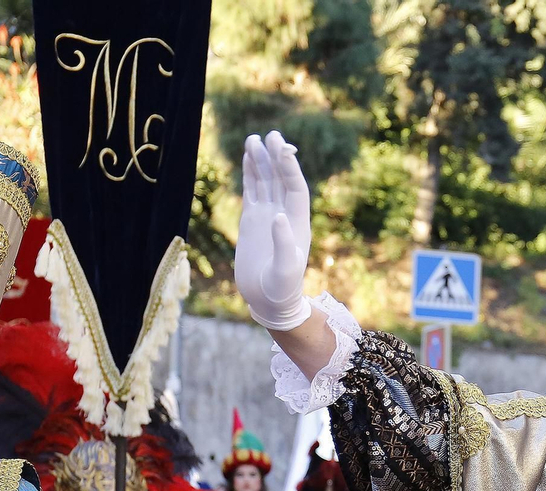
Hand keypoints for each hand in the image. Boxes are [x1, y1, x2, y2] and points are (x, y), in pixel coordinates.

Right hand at [235, 131, 311, 330]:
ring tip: (254, 139)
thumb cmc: (281, 290)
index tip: (282, 149)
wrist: (269, 300)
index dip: (290, 169)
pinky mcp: (253, 220)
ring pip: (266, 182)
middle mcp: (285, 215)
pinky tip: (247, 158)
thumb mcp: (285, 271)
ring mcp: (268, 215)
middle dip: (277, 157)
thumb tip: (277, 216)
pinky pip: (253, 191)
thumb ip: (284, 245)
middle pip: (282, 179)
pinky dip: (250, 174)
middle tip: (271, 135)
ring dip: (262, 161)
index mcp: (298, 223)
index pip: (296, 189)